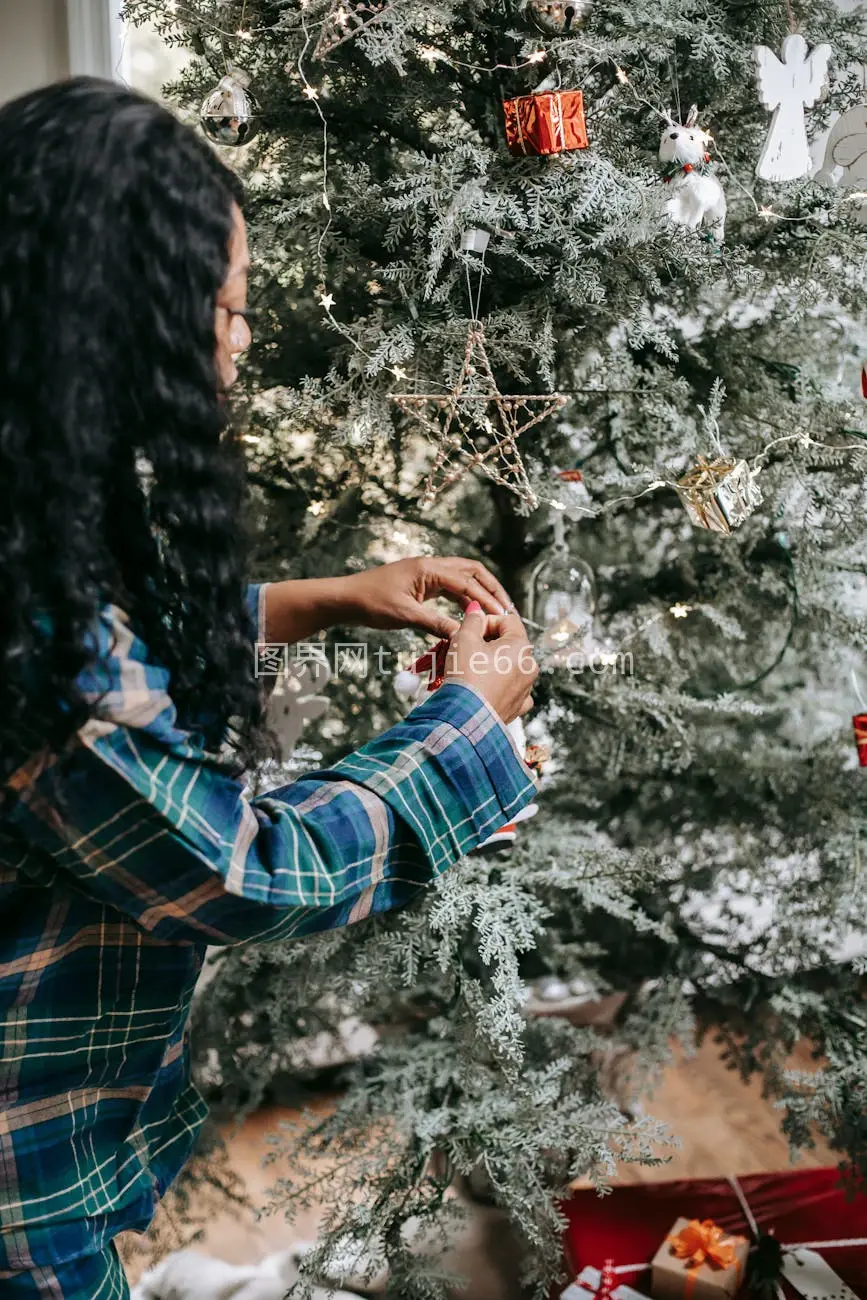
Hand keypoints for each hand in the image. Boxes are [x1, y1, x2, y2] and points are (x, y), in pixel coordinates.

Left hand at [336, 556, 511, 638]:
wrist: (345, 599)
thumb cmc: (370, 603)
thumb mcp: (404, 616)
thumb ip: (435, 624)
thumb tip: (463, 635)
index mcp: (428, 568)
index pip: (467, 581)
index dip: (487, 599)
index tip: (502, 616)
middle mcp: (430, 566)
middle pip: (472, 571)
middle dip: (491, 588)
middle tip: (507, 608)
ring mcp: (426, 573)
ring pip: (463, 578)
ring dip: (480, 593)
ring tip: (495, 611)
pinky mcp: (421, 584)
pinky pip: (450, 587)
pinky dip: (464, 598)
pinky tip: (471, 613)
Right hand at [443, 603, 537, 724]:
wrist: (464, 718)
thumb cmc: (466, 677)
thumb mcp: (463, 639)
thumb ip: (472, 620)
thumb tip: (477, 609)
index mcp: (521, 646)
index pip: (508, 620)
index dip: (487, 621)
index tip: (471, 630)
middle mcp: (529, 667)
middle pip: (509, 644)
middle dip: (488, 643)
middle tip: (467, 649)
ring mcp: (526, 688)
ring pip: (510, 667)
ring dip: (493, 664)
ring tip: (471, 670)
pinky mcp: (518, 707)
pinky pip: (511, 690)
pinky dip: (499, 686)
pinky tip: (485, 688)